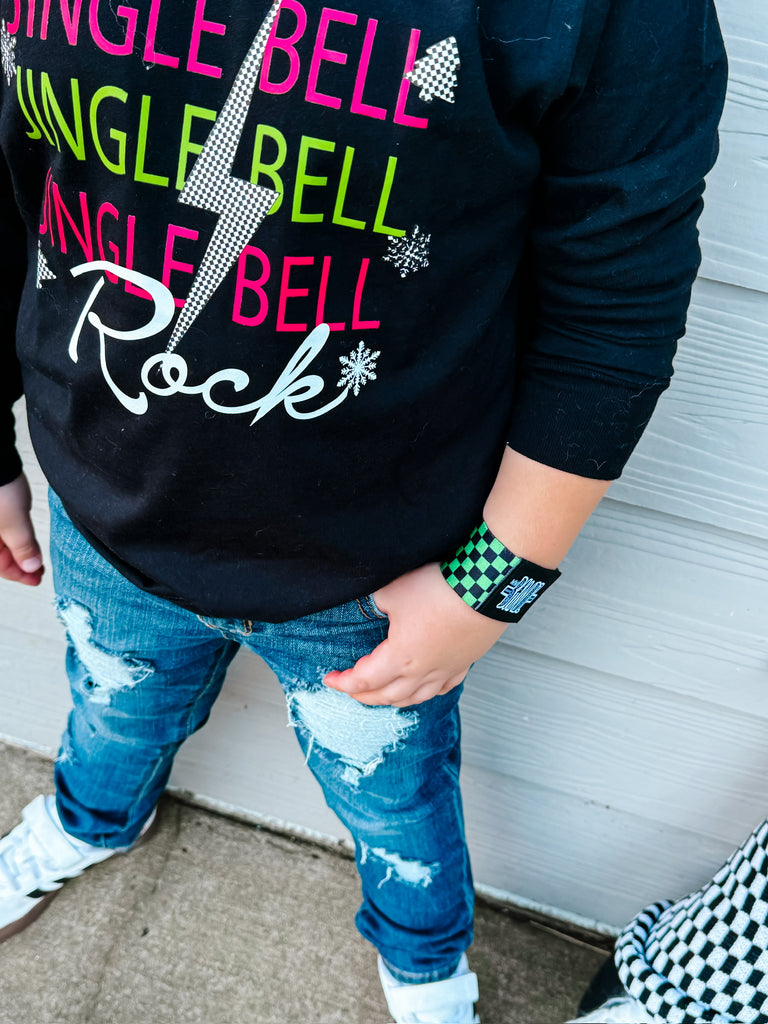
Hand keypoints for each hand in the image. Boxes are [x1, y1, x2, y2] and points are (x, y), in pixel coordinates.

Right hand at [0, 474, 44, 585]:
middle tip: (39, 572)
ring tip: (36, 560)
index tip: (37, 579)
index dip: (20, 576)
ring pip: (2, 547)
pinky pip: (2, 534)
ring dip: (19, 555)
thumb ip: (23, 547)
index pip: (0, 567)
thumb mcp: (13, 522)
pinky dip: (14, 541)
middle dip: (20, 567)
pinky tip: (26, 543)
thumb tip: (31, 567)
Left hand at [324, 563, 506, 706]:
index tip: (330, 679)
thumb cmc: (440, 589)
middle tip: (350, 690)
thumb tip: (371, 606)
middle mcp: (422, 672)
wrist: (487, 586)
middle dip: (363, 696)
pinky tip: (424, 688)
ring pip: (416, 698)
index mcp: (399, 659)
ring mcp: (446, 670)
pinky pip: (442, 687)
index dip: (343, 683)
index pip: (363, 680)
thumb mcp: (392, 591)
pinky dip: (426, 692)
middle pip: (387, 696)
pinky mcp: (465, 662)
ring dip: (393, 700)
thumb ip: (376, 603)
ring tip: (382, 696)